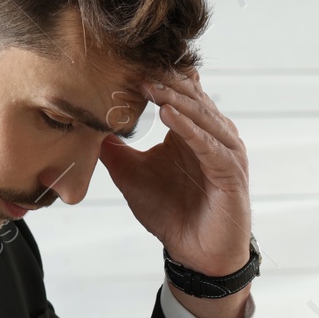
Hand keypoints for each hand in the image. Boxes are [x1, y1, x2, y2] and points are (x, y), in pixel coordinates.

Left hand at [99, 69, 250, 277]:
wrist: (195, 253)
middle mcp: (213, 135)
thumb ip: (114, 151)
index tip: (125, 64)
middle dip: (164, 81)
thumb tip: (87, 128)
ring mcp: (225, 151)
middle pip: (191, 96)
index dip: (155, 78)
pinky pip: (209, 145)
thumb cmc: (170, 213)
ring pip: (201, 116)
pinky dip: (190, 129)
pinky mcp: (230, 172)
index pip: (178, 93)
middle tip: (136, 65)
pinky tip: (169, 116)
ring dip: (175, 99)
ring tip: (150, 84)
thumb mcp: (131, 176)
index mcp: (192, 130)